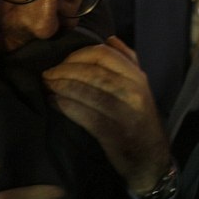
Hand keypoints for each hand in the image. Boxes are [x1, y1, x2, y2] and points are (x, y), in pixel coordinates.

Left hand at [42, 36, 170, 193]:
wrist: (150, 159)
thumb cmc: (139, 120)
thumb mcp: (140, 88)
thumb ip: (127, 62)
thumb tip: (109, 39)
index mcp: (138, 77)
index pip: (104, 54)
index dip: (77, 55)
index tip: (61, 62)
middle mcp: (133, 92)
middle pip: (92, 71)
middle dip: (64, 70)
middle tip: (47, 74)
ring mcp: (124, 112)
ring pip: (87, 91)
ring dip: (61, 87)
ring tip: (47, 86)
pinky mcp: (112, 133)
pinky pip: (84, 114)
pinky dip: (66, 106)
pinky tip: (54, 103)